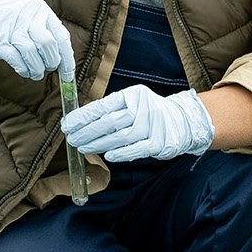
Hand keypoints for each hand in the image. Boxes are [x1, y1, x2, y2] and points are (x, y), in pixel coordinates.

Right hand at [0, 0, 74, 81]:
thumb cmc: (2, 17)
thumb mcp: (25, 13)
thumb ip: (42, 29)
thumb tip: (60, 57)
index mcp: (39, 10)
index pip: (61, 36)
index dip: (67, 58)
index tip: (69, 73)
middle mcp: (27, 17)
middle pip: (49, 46)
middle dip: (52, 63)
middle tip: (48, 68)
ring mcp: (12, 30)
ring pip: (35, 55)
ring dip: (38, 69)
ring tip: (35, 73)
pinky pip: (18, 61)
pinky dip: (24, 70)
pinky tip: (24, 71)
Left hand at [61, 84, 213, 161]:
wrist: (183, 120)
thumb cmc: (149, 113)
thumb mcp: (131, 103)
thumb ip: (110, 110)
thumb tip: (80, 122)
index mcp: (132, 95)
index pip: (102, 106)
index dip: (83, 117)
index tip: (68, 125)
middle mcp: (142, 107)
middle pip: (109, 122)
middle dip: (87, 132)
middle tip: (72, 139)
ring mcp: (152, 125)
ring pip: (120, 137)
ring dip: (98, 144)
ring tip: (83, 148)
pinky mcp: (159, 143)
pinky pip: (137, 149)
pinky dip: (121, 153)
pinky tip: (108, 156)